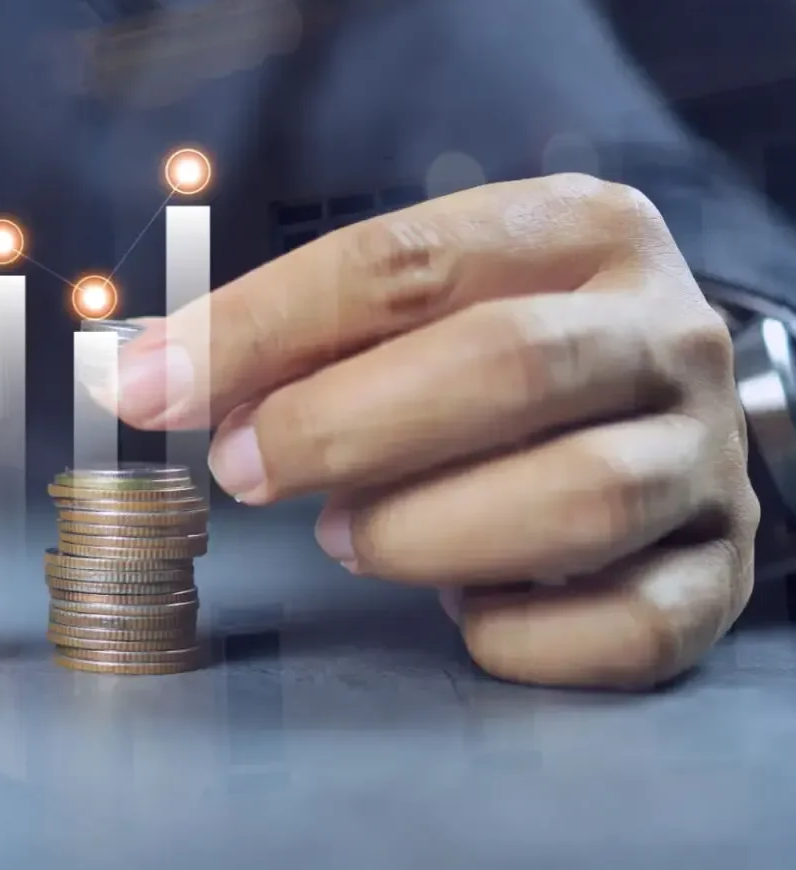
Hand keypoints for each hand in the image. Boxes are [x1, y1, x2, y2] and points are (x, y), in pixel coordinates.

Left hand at [112, 175, 757, 689]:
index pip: (404, 264)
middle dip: (339, 430)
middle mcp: (664, 332)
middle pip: (505, 367)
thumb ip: (301, 336)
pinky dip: (520, 638)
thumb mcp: (417, 307)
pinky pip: (627, 626)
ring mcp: (704, 456)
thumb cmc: (500, 354)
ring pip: (576, 498)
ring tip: (347, 539)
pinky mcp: (723, 571)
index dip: (259, 330)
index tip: (149, 391)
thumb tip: (147, 379)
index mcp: (580, 231)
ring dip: (423, 532)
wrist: (670, 405)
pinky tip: (460, 617)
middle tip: (243, 474)